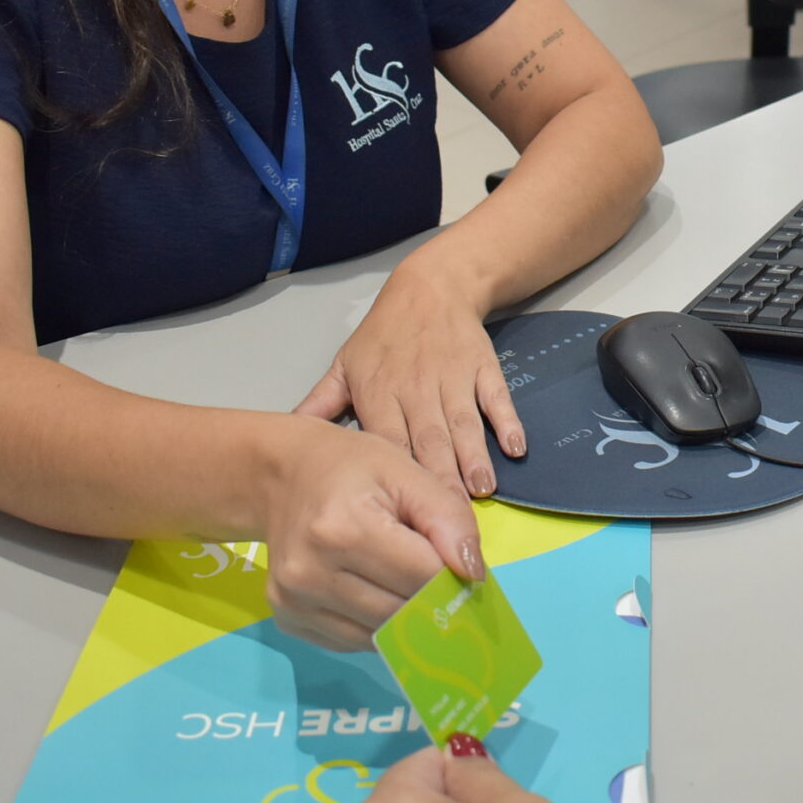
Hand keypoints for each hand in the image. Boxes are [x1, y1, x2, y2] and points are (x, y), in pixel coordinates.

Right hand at [256, 414, 487, 650]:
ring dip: (404, 616)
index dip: (453, 574)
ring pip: (381, 635)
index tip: (462, 566)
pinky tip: (371, 591)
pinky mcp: (288, 620)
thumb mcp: (405, 471)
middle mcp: (311, 573)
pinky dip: (375, 624)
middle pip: (403, 611)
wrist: (282, 476)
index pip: (423, 576)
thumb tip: (473, 573)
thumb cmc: (349, 469)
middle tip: (434, 573)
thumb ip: (448, 517)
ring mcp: (294, 602)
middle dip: (430, 598)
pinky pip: (353, 641)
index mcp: (343, 529)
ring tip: (401, 579)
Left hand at [295, 255, 525, 501]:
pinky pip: (496, 397)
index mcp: (379, 393)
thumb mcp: (344, 364)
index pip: (388, 441)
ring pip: (463, 422)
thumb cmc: (383, 334)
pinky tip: (516, 448)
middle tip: (451, 516)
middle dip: (440, 477)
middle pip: (429, 439)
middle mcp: (416, 388)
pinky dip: (507, 421)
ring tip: (482, 488)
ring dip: (474, 456)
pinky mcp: (483, 366)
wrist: (430, 287)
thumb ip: (320, 404)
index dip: (397, 474)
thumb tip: (286, 438)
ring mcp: (452, 377)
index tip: (404, 512)